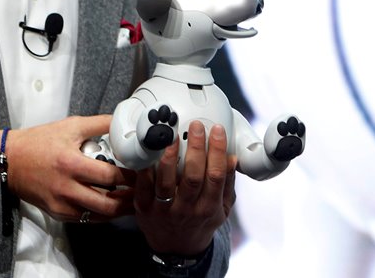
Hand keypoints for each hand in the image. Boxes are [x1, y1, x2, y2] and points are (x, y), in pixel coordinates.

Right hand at [3, 115, 135, 221]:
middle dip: (130, 200)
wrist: (9, 161)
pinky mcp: (57, 213)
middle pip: (108, 203)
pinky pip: (86, 219)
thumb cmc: (39, 141)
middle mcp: (66, 188)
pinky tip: (112, 206)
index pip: (110, 176)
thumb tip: (122, 120)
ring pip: (99, 215)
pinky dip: (102, 214)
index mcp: (71, 163)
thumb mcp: (70, 125)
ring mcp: (61, 204)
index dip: (130, 177)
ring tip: (133, 202)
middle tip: (144, 193)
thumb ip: (98, 123)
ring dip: (119, 210)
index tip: (143, 173)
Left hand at [133, 121, 236, 255]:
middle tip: (196, 126)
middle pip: (193, 177)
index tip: (217, 130)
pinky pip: (143, 186)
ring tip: (171, 135)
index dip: (218, 151)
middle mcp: (188, 210)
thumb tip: (232, 157)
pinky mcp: (144, 209)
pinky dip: (145, 169)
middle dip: (196, 149)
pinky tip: (149, 152)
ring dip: (169, 157)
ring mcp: (164, 210)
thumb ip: (227, 183)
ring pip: (166, 181)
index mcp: (209, 208)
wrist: (177, 248)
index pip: (216, 176)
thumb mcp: (222, 208)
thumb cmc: (201, 221)